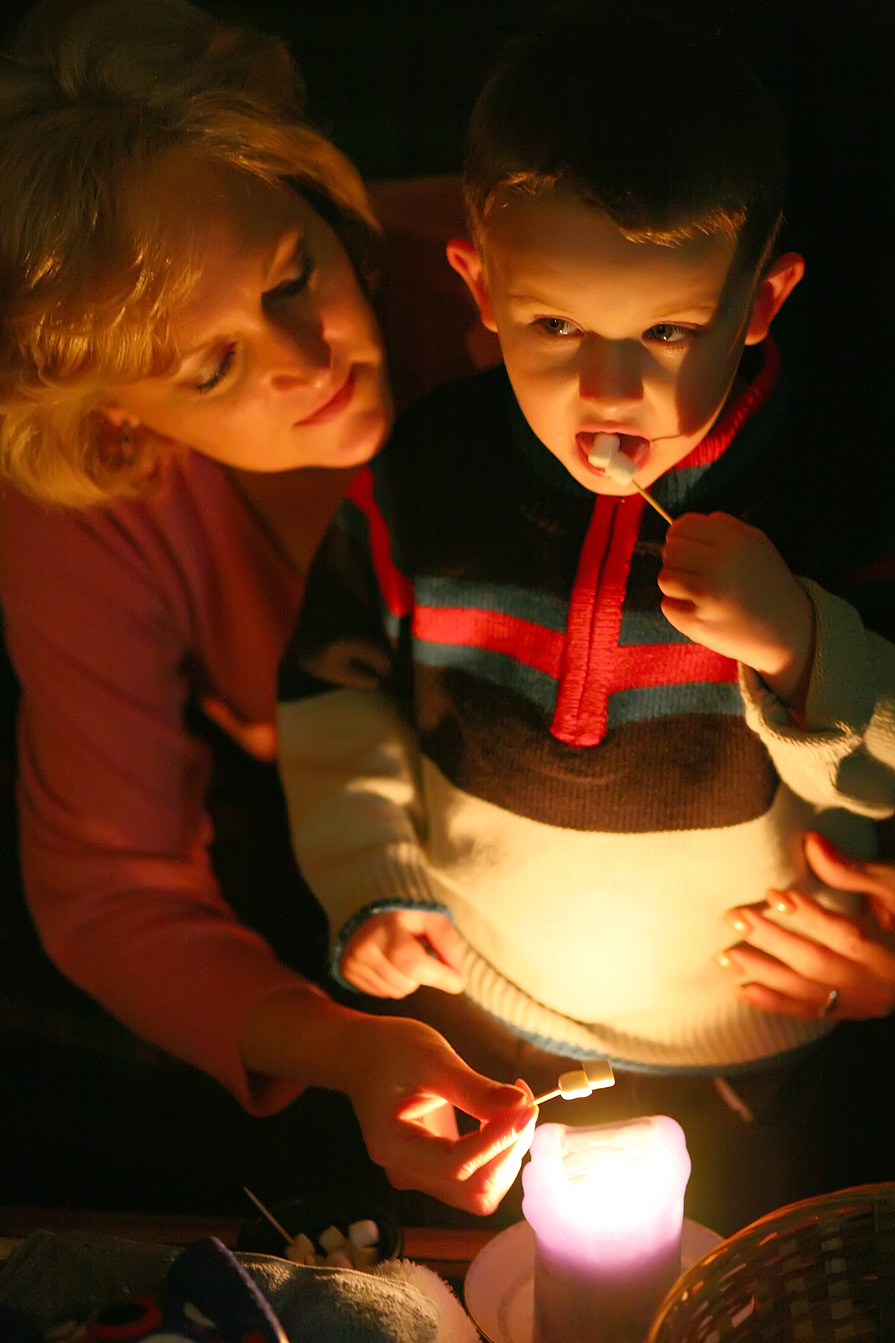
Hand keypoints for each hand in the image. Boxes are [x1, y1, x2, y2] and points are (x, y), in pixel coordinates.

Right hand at [341, 910, 466, 996]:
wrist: (370, 910)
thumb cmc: (407, 916)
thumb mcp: (432, 918)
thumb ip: (448, 944)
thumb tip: (458, 978)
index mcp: (387, 925)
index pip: (413, 962)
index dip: (439, 976)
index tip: (458, 981)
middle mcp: (364, 944)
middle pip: (406, 982)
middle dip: (422, 975)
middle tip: (420, 952)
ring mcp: (353, 960)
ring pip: (395, 991)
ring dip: (407, 980)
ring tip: (403, 956)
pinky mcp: (347, 971)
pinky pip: (382, 993)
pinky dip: (392, 982)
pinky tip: (390, 963)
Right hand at [344, 1015, 537, 1213]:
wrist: (362, 1054)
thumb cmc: (390, 1049)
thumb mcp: (431, 1058)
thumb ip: (474, 1087)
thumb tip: (520, 1105)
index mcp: (394, 1146)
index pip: (456, 1165)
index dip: (497, 1141)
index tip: (525, 1106)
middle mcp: (406, 1172)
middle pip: (473, 1188)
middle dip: (508, 1149)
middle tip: (525, 1102)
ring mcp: (421, 1174)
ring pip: (481, 1191)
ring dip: (509, 1154)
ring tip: (515, 1108)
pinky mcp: (437, 1169)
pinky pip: (477, 1178)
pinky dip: (499, 1153)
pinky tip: (502, 1118)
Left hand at [658, 511, 814, 709]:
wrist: (788, 630)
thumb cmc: (767, 582)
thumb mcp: (756, 543)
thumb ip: (722, 527)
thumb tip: (680, 525)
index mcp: (733, 539)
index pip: (681, 526)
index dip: (680, 537)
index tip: (690, 549)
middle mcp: (720, 563)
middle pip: (670, 552)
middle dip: (679, 562)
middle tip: (698, 575)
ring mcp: (707, 595)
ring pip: (665, 579)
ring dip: (677, 586)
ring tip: (699, 593)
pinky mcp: (697, 623)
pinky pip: (668, 607)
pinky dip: (680, 610)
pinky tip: (703, 612)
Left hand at [717, 831, 894, 1019]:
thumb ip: (854, 871)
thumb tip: (810, 843)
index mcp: (893, 953)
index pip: (847, 936)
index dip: (810, 917)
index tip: (774, 894)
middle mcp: (880, 985)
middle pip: (819, 965)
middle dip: (773, 943)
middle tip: (735, 918)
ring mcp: (866, 1003)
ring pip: (810, 993)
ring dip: (764, 974)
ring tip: (725, 955)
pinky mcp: (853, 1011)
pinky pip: (811, 1012)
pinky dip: (776, 1003)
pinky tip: (743, 990)